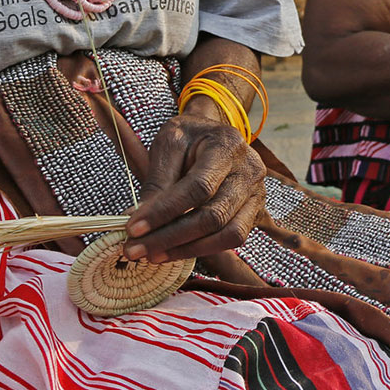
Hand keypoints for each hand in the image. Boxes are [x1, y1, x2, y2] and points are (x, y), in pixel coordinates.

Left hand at [124, 104, 266, 262]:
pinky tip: (174, 250)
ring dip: (186, 250)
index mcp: (227, 146)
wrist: (213, 134)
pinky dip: (201, 249)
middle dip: (170, 238)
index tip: (133, 229)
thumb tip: (134, 220)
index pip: (199, 187)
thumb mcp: (168, 144)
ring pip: (227, 234)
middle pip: (213, 216)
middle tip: (134, 250)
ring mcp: (257, 194)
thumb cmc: (190, 137)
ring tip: (152, 255)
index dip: (165, 211)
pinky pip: (232, 239)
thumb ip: (157, 181)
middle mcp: (249, 171)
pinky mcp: (254, 212)